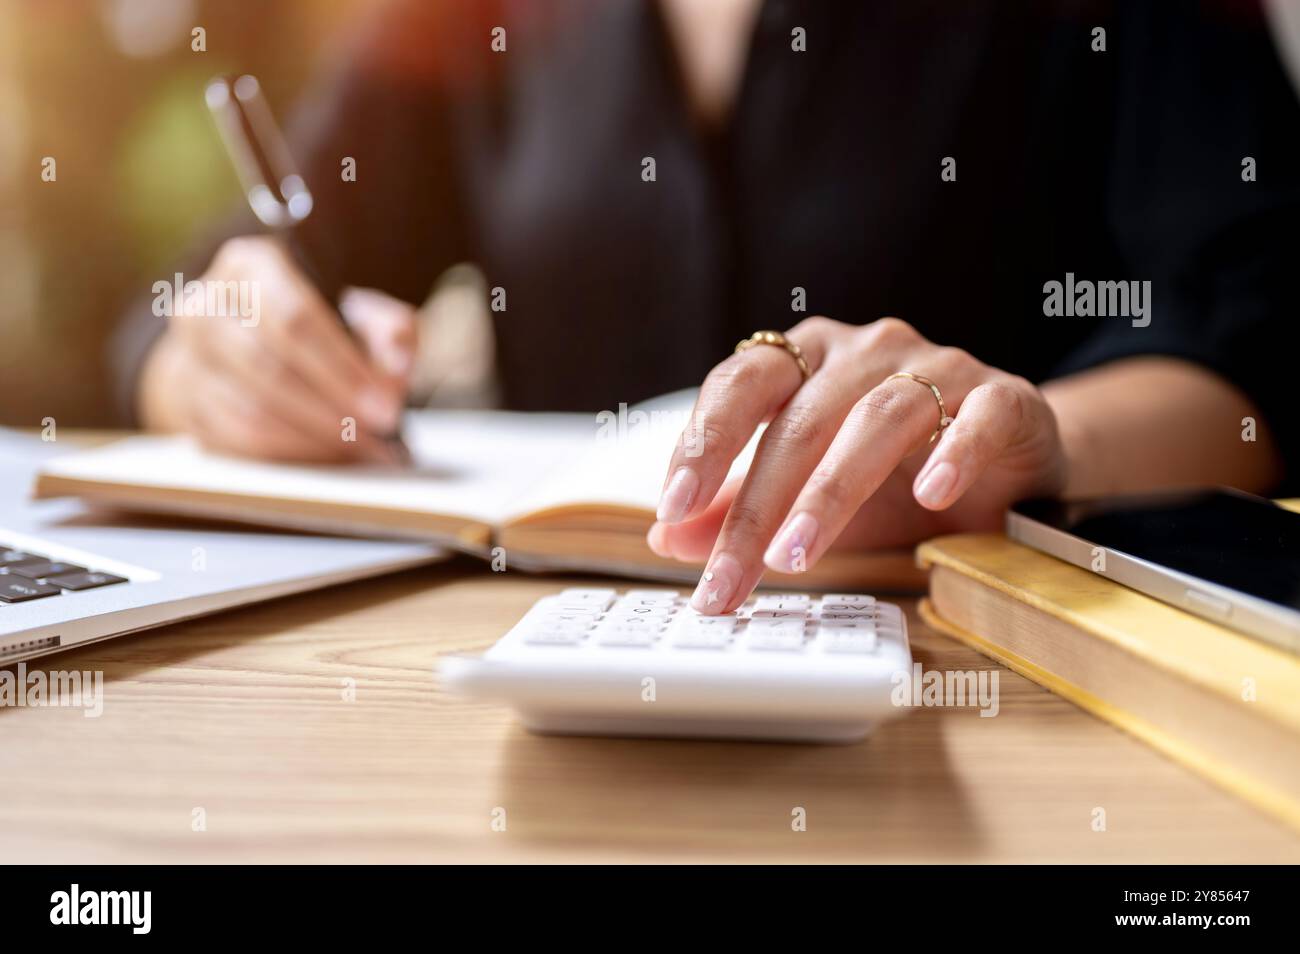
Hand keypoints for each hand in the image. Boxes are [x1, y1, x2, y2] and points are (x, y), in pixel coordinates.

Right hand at [138, 236, 415, 462]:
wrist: (252, 345)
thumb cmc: (321, 330)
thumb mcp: (365, 315)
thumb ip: (391, 333)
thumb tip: (399, 368)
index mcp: (250, 265)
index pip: (295, 318)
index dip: (343, 368)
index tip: (386, 405)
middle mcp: (205, 305)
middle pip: (270, 367)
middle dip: (332, 408)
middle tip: (377, 434)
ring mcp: (186, 356)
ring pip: (250, 409)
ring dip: (312, 437)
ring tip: (358, 447)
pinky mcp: (184, 403)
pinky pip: (235, 439)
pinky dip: (286, 454)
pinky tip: (324, 455)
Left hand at [649, 316, 1066, 613]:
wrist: (1004, 461)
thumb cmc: (893, 475)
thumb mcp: (805, 500)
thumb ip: (738, 511)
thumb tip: (667, 537)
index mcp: (806, 359)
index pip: (741, 385)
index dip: (704, 442)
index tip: (673, 508)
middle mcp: (864, 350)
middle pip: (800, 421)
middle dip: (756, 507)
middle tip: (729, 576)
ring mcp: (937, 366)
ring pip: (876, 417)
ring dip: (831, 491)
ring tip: (796, 555)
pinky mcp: (1002, 397)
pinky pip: (977, 417)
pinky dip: (953, 453)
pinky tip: (931, 496)